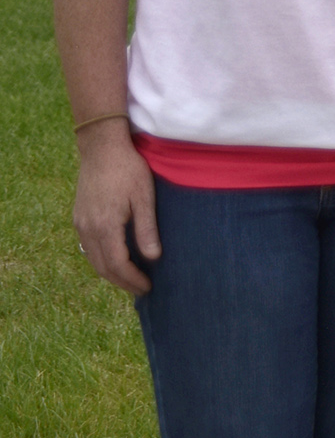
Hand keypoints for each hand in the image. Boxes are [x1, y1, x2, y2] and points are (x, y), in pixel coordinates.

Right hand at [72, 123, 158, 295]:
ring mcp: (80, 223)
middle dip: (122, 281)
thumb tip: (153, 258)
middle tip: (141, 289)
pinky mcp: (79, 217)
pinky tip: (116, 258)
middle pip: (102, 267)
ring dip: (111, 273)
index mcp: (105, 226)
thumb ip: (147, 229)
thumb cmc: (128, 170)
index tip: (148, 287)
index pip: (117, 264)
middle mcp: (88, 229)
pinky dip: (102, 259)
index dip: (132, 279)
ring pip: (93, 259)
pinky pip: (88, 247)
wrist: (102, 148)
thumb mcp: (144, 197)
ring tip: (130, 279)